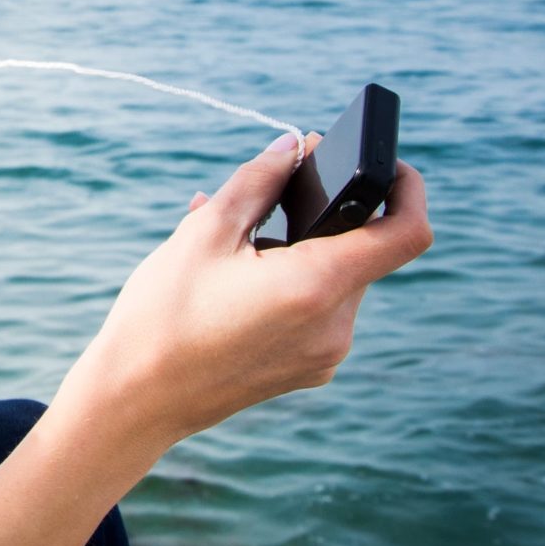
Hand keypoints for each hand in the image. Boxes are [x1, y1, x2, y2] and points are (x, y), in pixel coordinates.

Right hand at [54, 132, 432, 446]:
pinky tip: (234, 274)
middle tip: (267, 189)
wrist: (136, 399)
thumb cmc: (163, 315)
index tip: (389, 165)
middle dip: (319, 215)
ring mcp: (325, 354)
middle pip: (358, 250)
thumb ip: (258, 180)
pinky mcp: (309, 369)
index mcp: (316, 286)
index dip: (408, 189)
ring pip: (333, 278)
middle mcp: (335, 326)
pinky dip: (289, 280)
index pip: (405, 233)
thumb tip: (291, 145)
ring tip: (231, 239)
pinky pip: (316, 309)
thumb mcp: (205, 233)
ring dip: (297, 247)